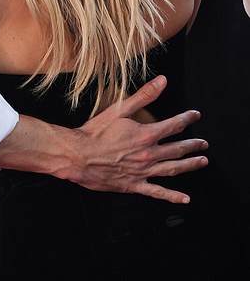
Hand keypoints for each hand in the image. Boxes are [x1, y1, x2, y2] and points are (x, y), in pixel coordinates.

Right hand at [71, 76, 206, 202]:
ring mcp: (143, 171)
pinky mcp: (134, 185)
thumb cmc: (95, 132)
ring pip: (173, 169)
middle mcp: (148, 154)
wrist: (77, 155)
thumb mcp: (119, 109)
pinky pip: (157, 192)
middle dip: (193, 145)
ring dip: (190, 165)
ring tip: (202, 161)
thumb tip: (162, 81)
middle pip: (178, 149)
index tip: (195, 115)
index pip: (174, 125)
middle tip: (203, 143)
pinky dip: (172, 196)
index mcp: (146, 134)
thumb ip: (144, 95)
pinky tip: (184, 198)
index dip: (187, 119)